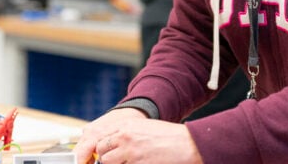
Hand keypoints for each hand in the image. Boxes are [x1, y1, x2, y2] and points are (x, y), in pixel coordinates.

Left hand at [74, 108, 201, 163]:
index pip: (101, 140)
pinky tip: (140, 163)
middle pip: (102, 154)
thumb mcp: (142, 128)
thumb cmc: (167, 136)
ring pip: (109, 163)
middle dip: (107, 160)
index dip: (102, 150)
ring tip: (130, 162)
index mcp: (125, 127)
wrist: (186, 143)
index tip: (106, 155)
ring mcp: (131, 153)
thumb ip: (125, 134)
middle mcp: (125, 138)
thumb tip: (110, 145)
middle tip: (119, 161)